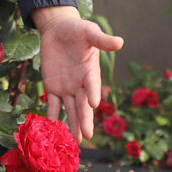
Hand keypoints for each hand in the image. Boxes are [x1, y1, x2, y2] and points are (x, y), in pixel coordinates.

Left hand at [32, 5, 122, 143]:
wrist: (57, 30)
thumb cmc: (76, 30)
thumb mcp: (89, 32)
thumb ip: (101, 40)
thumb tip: (120, 42)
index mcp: (90, 72)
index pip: (92, 84)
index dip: (92, 92)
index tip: (92, 103)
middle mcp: (80, 84)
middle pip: (82, 104)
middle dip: (84, 119)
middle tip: (86, 135)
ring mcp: (67, 88)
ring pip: (70, 109)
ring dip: (72, 124)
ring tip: (75, 140)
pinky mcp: (53, 87)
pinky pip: (53, 104)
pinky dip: (52, 114)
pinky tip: (52, 127)